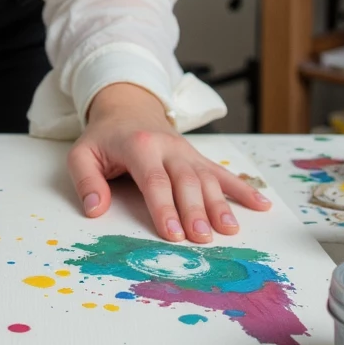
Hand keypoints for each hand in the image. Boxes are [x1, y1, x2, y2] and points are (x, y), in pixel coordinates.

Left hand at [66, 83, 270, 243]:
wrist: (128, 107)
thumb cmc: (104, 137)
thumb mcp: (82, 153)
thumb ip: (86, 180)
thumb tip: (95, 209)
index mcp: (139, 145)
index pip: (154, 179)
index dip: (164, 206)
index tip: (172, 232)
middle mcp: (168, 147)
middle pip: (185, 180)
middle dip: (195, 209)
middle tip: (201, 237)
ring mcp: (187, 152)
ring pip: (208, 177)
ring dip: (220, 204)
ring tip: (229, 230)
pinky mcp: (199, 157)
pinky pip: (224, 172)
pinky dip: (244, 188)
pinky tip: (261, 204)